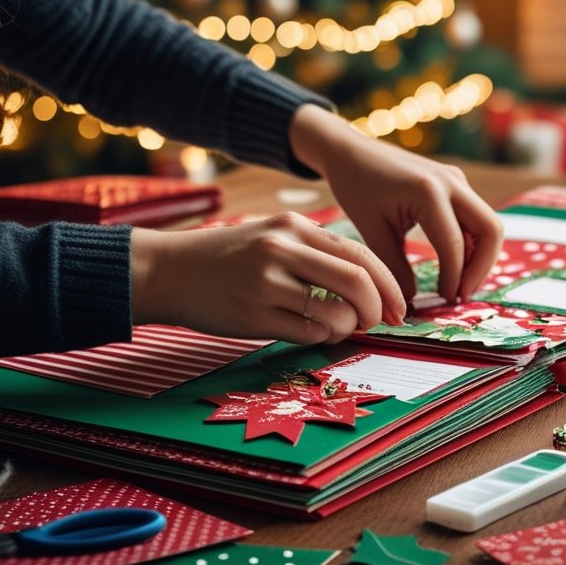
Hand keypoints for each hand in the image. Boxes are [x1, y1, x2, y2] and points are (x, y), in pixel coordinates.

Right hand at [130, 213, 405, 343]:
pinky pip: (309, 333)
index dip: (388, 283)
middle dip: (378, 307)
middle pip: (356, 281)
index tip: (397, 304)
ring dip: (349, 327)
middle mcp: (283, 250)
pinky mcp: (253, 315)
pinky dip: (324, 338)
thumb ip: (315, 250)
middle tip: (380, 321)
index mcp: (294, 226)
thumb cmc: (228, 256)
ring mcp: (267, 283)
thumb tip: (368, 281)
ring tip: (340, 327)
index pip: (360, 254)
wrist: (168, 270)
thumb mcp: (272, 234)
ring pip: (335, 313)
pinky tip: (317, 333)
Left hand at [289, 105, 503, 304]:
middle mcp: (452, 182)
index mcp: (429, 191)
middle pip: (490, 231)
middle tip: (460, 296)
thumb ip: (394, 268)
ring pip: (487, 225)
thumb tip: (410, 304)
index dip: (454, 279)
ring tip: (457, 285)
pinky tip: (454, 265)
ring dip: (478, 257)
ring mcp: (457, 180)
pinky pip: (475, 218)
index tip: (444, 302)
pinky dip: (471, 244)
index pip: (454, 245)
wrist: (351, 150)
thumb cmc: (356, 186)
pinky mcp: (455, 183)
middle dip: (481, 268)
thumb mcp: (372, 230)